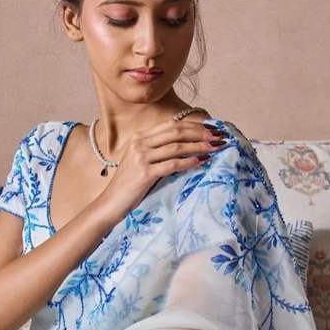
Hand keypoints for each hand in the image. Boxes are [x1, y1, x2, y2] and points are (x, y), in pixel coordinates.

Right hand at [97, 118, 229, 224]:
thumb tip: (187, 147)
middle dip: (200, 133)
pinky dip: (188, 162)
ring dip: (199, 146)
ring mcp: (141, 157)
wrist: (111, 203)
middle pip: (176, 132)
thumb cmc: (129, 186)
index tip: (211, 129)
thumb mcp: (142, 162)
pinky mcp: (144, 173)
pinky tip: (201, 162)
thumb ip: (158, 151)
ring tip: (215, 148)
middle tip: (218, 137)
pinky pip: (172, 164)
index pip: (171, 125)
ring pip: (176, 146)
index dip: (193, 125)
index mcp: (139, 137)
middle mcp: (139, 143)